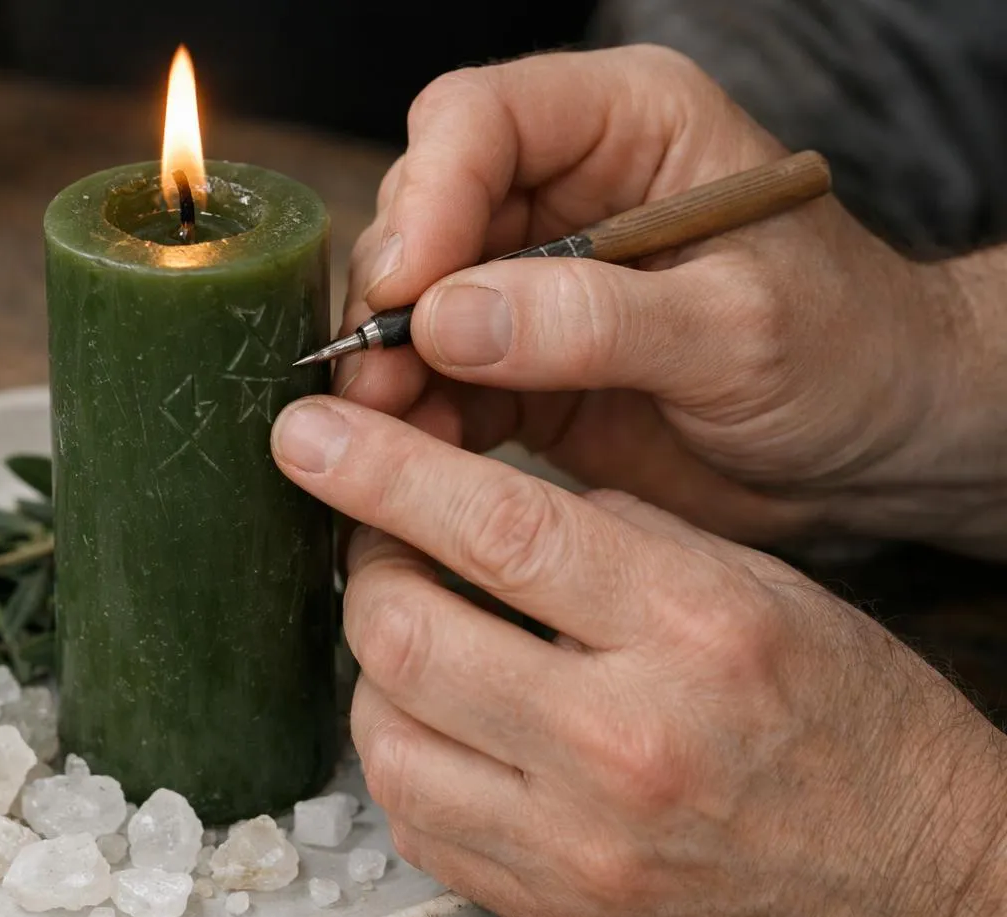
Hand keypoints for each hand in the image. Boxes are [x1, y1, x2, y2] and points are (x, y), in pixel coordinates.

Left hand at [271, 396, 1006, 916]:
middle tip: (380, 543)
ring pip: (384, 735)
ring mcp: (580, 844)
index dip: (380, 469)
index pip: (496, 526)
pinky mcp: (553, 912)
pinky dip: (406, 756)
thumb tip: (481, 504)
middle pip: (405, 633)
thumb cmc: (859, 734)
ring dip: (375, 669)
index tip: (312, 436)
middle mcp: (626, 742)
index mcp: (695, 629)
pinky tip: (444, 725)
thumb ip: (619, 539)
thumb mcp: (765, 592)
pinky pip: (415, 822)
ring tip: (417, 636)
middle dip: (365, 567)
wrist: (923, 902)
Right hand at [337, 45, 999, 551]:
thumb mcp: (737, 329)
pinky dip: (416, 419)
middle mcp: (565, 189)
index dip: (427, 195)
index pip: (481, 121)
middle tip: (378, 375)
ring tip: (382, 423)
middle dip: (393, 294)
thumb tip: (445, 320)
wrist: (878, 448)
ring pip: (415, 302)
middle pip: (424, 210)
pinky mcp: (521, 363)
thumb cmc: (847, 355)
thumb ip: (593, 321)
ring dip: (387, 363)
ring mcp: (534, 280)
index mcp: (627, 125)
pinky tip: (412, 455)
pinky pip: (437, 381)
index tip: (407, 287)